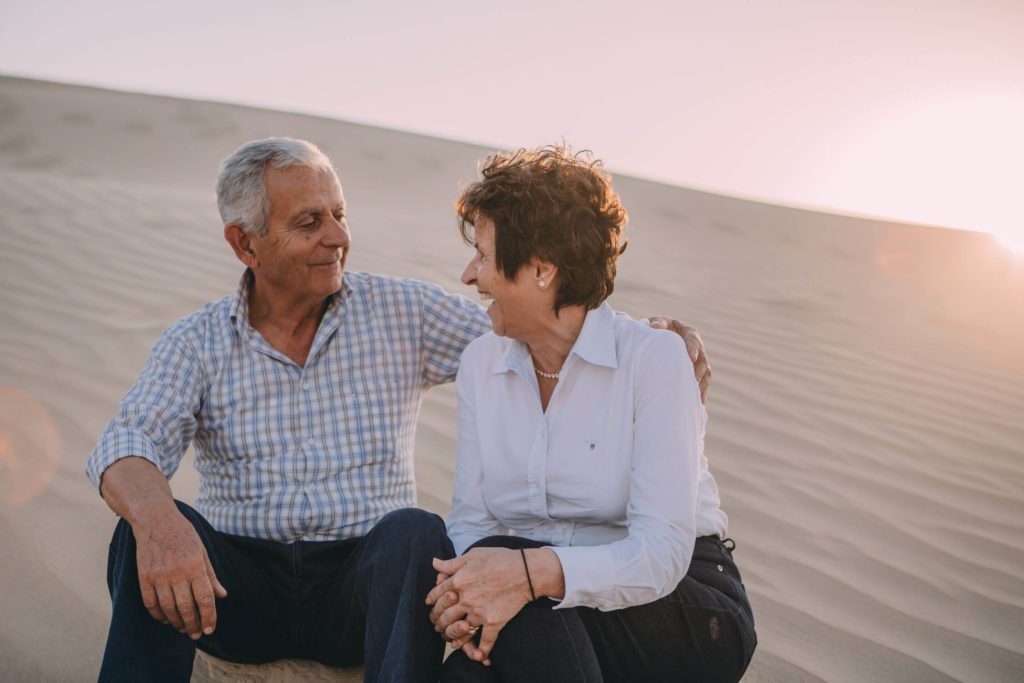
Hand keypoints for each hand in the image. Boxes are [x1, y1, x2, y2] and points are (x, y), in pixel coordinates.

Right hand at [133, 509, 227, 638]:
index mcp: (195, 566)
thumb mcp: (202, 551)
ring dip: (176, 622)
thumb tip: (222, 595)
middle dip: (193, 625)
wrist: (155, 519)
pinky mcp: (144, 577)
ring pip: (168, 609)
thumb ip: (211, 575)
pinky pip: (150, 603)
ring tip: (183, 628)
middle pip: (186, 608)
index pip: (205, 599)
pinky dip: (158, 615)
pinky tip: (165, 619)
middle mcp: (177, 573)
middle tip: (196, 634)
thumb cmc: (183, 534)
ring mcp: (159, 576)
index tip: (210, 629)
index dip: (209, 616)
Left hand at [426, 548, 532, 664]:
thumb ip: (452, 563)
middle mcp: (465, 598)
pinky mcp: (493, 622)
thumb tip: (434, 563)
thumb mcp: (473, 555)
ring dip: (452, 636)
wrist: (526, 571)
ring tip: (451, 639)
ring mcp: (479, 612)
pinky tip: (479, 654)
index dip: (431, 601)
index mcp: (458, 581)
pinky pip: (485, 640)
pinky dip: (481, 650)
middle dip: (438, 621)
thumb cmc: (500, 559)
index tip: (431, 605)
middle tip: (437, 624)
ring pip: (459, 630)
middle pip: (444, 614)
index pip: (437, 594)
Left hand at [649, 318, 710, 402]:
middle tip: (692, 381)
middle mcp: (697, 348)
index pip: (693, 340)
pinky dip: (701, 392)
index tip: (691, 358)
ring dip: (701, 384)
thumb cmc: (655, 329)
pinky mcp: (696, 372)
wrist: (656, 339)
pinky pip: (702, 383)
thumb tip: (654, 326)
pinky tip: (699, 404)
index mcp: (689, 333)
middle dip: (698, 370)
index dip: (693, 349)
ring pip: (705, 373)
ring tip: (696, 396)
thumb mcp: (655, 324)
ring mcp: (698, 361)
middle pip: (702, 360)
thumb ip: (657, 324)